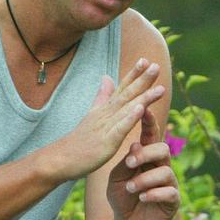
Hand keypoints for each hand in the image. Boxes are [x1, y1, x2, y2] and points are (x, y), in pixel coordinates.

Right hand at [55, 59, 165, 179]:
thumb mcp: (92, 115)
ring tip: (160, 87)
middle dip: (142, 80)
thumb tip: (107, 77)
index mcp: (105, 109)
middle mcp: (106, 114)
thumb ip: (102, 96)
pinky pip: (120, 128)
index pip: (121, 88)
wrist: (59, 160)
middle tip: (156, 66)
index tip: (146, 60)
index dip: (134, 74)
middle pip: (127, 94)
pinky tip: (142, 109)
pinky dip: (131, 118)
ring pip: (127, 109)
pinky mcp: (106, 142)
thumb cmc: (78, 141)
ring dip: (144, 97)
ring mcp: (106, 127)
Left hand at [105, 107, 179, 219]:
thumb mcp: (116, 179)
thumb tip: (135, 145)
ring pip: (165, 171)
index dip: (149, 122)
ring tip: (130, 188)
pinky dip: (154, 193)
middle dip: (146, 154)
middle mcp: (161, 167)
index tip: (144, 109)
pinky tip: (142, 198)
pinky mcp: (173, 201)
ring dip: (145, 179)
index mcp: (147, 158)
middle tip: (130, 163)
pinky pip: (170, 192)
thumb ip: (124, 164)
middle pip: (162, 149)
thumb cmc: (122, 197)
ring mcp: (169, 183)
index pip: (151, 136)